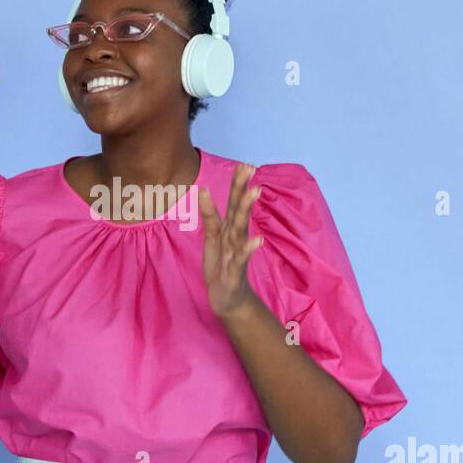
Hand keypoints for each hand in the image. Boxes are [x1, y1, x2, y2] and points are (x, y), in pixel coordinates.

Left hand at [197, 162, 263, 319]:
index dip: (237, 184)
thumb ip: (210, 216)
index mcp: (228, 229)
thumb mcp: (212, 238)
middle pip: (239, 210)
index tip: (244, 164)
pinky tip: (258, 240)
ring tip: (254, 192)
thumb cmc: (221, 265)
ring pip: (241, 229)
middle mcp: (235, 238)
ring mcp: (237, 253)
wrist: (227, 298)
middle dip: (243, 189)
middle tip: (250, 167)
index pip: (233, 203)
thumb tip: (204, 189)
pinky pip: (242, 258)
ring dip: (247, 210)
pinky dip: (249, 249)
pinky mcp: (235, 271)